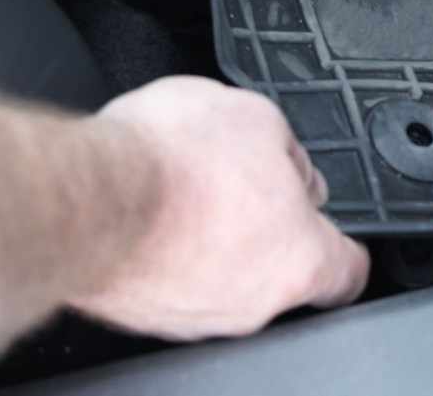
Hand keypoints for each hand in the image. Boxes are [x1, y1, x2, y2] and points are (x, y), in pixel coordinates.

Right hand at [68, 77, 367, 338]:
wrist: (85, 197)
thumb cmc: (171, 159)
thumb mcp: (258, 116)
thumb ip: (289, 153)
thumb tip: (292, 169)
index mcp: (298, 259)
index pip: (347, 272)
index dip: (343, 244)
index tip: (331, 230)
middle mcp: (251, 303)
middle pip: (279, 270)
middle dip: (266, 227)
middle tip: (241, 184)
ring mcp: (194, 316)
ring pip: (222, 277)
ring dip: (213, 239)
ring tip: (187, 190)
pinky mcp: (143, 316)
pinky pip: (171, 282)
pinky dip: (167, 252)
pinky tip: (152, 210)